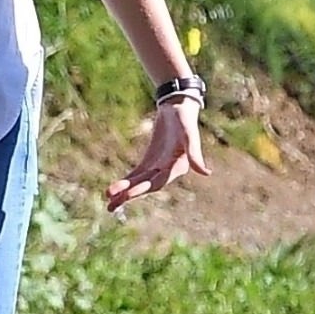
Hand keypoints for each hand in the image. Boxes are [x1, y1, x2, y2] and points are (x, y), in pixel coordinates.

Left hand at [107, 97, 207, 211]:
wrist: (178, 107)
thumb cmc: (185, 119)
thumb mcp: (189, 134)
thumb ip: (194, 154)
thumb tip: (207, 173)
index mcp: (177, 168)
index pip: (156, 183)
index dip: (141, 189)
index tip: (127, 195)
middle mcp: (167, 171)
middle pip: (145, 187)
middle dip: (128, 196)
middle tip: (109, 207)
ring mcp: (157, 166)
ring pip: (138, 183)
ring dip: (124, 193)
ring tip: (108, 203)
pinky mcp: (150, 160)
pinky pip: (136, 174)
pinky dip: (126, 182)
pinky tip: (114, 190)